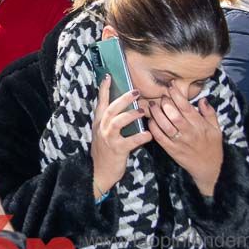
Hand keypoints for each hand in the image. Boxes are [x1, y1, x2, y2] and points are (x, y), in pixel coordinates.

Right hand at [90, 76, 151, 198]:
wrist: (100, 172)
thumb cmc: (106, 151)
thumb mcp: (103, 134)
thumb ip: (110, 121)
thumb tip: (123, 108)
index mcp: (99, 122)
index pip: (101, 102)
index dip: (104, 89)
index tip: (108, 76)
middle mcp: (101, 128)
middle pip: (110, 109)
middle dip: (123, 99)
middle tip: (136, 92)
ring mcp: (108, 139)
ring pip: (117, 122)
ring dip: (130, 115)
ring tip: (142, 111)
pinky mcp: (117, 150)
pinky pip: (129, 141)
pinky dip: (140, 137)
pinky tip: (149, 135)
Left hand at [142, 92, 223, 196]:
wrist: (209, 169)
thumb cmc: (213, 146)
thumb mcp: (216, 129)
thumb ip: (210, 113)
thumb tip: (203, 99)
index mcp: (200, 126)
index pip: (186, 108)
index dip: (177, 96)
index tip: (171, 87)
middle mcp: (189, 133)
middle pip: (174, 115)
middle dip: (165, 103)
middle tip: (160, 96)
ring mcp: (179, 142)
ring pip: (165, 125)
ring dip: (156, 114)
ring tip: (152, 105)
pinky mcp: (171, 150)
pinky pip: (159, 137)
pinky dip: (153, 128)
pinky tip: (150, 120)